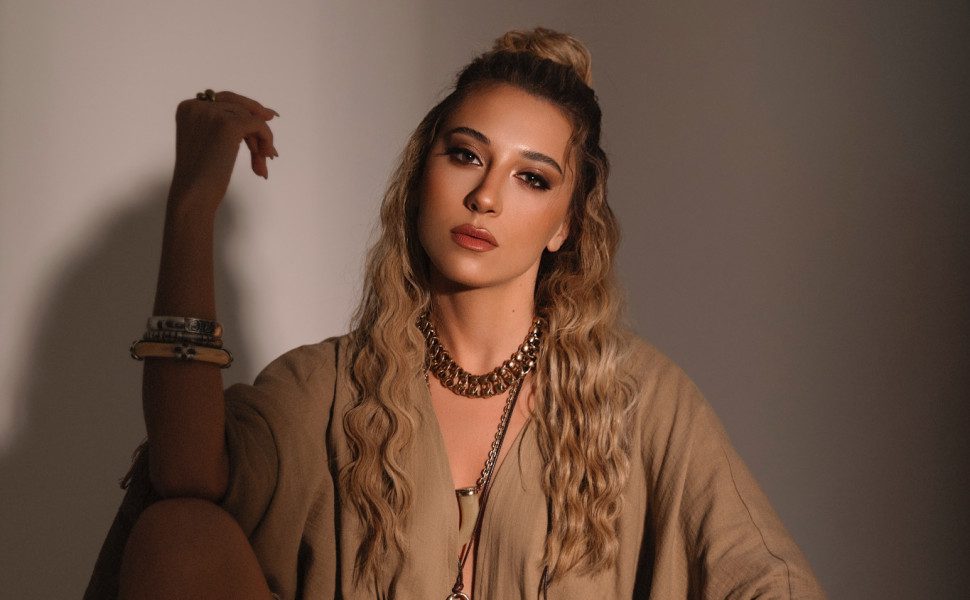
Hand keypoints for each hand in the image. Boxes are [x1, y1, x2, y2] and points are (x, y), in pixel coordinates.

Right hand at [169, 90, 278, 209]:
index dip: (247, 109)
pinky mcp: (228, 125)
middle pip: (238, 107)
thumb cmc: (202, 178)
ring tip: (261, 166)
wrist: (194, 196)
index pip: (224, 100)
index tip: (267, 118)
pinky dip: (266, 140)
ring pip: (250, 118)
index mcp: (188, 108)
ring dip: (260, 142)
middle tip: (270, 143)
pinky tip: (263, 161)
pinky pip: (258, 125)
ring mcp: (211, 113)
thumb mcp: (211, 143)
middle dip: (256, 126)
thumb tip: (268, 114)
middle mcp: (197, 105)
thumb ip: (229, 124)